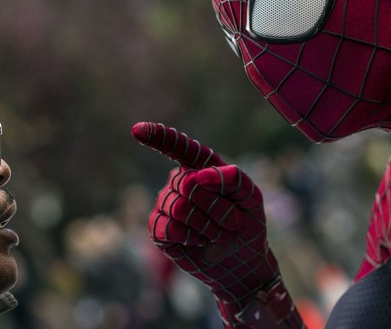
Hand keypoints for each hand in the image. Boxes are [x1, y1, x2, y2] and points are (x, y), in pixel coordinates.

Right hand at [133, 122, 301, 327]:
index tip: (138, 130)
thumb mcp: (252, 198)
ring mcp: (166, 205)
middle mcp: (180, 182)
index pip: (179, 147)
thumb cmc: (247, 223)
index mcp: (201, 167)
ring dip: (207, 226)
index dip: (159, 137)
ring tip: (218, 233)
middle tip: (231, 222)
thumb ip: (233, 179)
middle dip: (216, 208)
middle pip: (188, 186)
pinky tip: (198, 241)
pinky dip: (188, 237)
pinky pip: (166, 228)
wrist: (241, 260)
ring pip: (178, 208)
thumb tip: (199, 176)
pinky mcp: (159, 229)